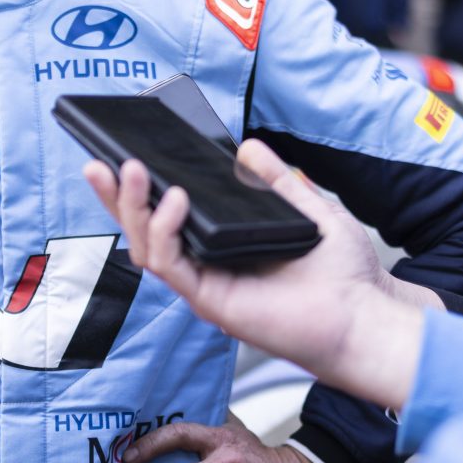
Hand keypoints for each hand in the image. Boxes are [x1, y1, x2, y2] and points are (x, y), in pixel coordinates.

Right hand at [83, 140, 433, 409]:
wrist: (364, 313)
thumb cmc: (343, 273)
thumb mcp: (309, 208)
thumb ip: (276, 181)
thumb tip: (247, 149)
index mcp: (225, 244)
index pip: (171, 214)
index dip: (144, 188)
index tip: (127, 154)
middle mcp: (208, 265)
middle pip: (146, 231)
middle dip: (117, 198)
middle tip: (97, 163)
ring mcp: (206, 284)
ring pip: (148, 248)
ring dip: (133, 208)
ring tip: (131, 170)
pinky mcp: (211, 301)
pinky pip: (172, 266)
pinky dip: (165, 231)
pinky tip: (174, 200)